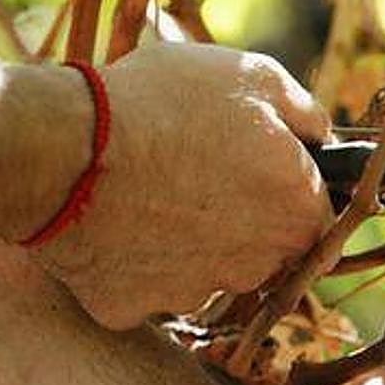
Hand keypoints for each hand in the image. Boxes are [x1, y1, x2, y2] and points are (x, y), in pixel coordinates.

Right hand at [34, 42, 333, 329]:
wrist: (65, 149)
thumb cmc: (161, 103)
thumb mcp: (248, 75)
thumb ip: (301, 111)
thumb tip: (318, 134)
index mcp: (297, 212)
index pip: (314, 212)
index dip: (282, 184)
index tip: (250, 163)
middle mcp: (255, 267)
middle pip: (259, 249)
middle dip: (235, 216)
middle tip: (189, 169)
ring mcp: (191, 294)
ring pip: (198, 270)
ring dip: (182, 240)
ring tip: (142, 189)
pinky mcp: (132, 308)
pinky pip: (137, 284)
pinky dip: (128, 258)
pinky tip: (108, 219)